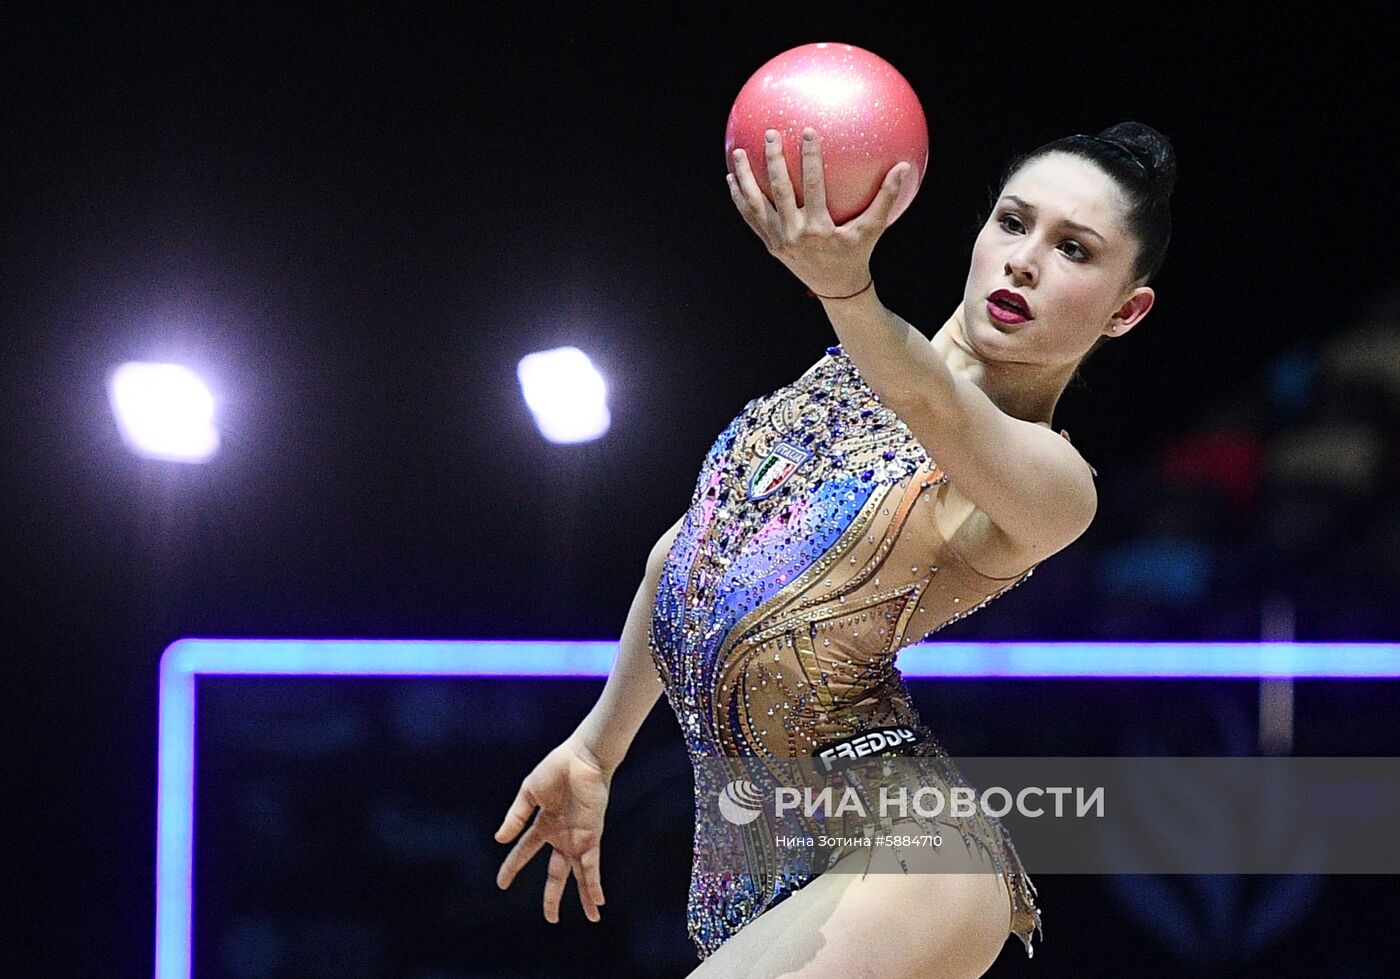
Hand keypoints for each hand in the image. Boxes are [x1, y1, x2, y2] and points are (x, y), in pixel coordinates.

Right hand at [495, 734, 609, 923]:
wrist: (582, 757)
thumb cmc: (557, 769)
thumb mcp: (529, 793)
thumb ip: (516, 817)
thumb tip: (499, 840)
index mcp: (544, 825)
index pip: (524, 852)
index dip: (512, 868)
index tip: (501, 884)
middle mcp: (563, 836)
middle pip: (556, 874)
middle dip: (553, 897)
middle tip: (551, 919)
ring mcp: (579, 837)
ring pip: (580, 875)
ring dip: (586, 897)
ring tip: (593, 918)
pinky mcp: (592, 835)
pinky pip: (592, 865)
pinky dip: (594, 882)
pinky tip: (598, 900)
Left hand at [726, 126, 909, 296]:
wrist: (836, 288)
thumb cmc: (857, 254)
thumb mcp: (872, 229)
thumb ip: (886, 198)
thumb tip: (904, 167)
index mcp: (819, 229)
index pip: (812, 185)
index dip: (809, 158)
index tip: (807, 131)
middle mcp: (795, 234)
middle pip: (779, 191)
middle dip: (773, 160)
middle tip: (770, 133)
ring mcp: (779, 241)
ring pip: (757, 205)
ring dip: (745, 179)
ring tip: (737, 153)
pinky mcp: (770, 245)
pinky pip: (751, 219)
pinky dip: (740, 200)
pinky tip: (732, 179)